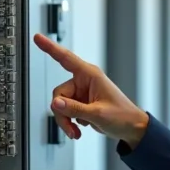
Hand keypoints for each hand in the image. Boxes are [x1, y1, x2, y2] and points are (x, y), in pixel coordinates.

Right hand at [33, 34, 149, 147]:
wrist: (132, 128)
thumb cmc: (123, 116)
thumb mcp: (98, 114)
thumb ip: (75, 108)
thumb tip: (56, 103)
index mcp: (90, 75)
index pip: (66, 58)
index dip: (50, 47)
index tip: (37, 38)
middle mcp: (84, 81)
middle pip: (59, 94)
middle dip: (62, 113)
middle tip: (71, 128)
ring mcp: (82, 92)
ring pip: (60, 105)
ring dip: (66, 120)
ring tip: (77, 132)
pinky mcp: (81, 103)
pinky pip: (66, 111)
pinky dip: (70, 122)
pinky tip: (81, 128)